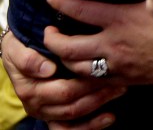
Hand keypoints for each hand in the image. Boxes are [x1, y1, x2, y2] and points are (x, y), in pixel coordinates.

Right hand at [1, 28, 123, 128]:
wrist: (18, 51)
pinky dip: (91, 126)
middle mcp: (37, 104)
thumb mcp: (16, 47)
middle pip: (72, 104)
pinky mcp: (54, 118)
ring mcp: (47, 113)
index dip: (86, 83)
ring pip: (75, 115)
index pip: (63, 91)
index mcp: (30, 89)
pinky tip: (110, 117)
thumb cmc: (21, 46)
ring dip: (99, 103)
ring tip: (119, 89)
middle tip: (119, 78)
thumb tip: (47, 70)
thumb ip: (28, 58)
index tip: (108, 74)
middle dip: (98, 92)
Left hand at [42, 0, 152, 85]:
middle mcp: (113, 44)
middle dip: (52, 39)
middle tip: (49, 31)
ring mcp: (118, 65)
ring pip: (76, 67)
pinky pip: (94, 82)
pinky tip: (86, 67)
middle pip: (67, 46)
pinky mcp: (126, 80)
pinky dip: (84, 75)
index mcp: (121, 19)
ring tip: (63, 50)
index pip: (80, 10)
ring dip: (65, 58)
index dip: (61, 2)